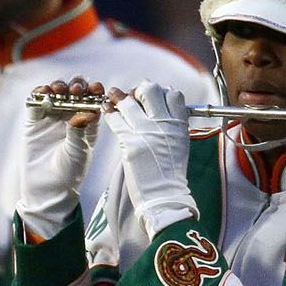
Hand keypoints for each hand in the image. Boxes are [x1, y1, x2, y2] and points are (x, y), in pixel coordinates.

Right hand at [20, 77, 101, 233]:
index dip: (94, 91)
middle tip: (75, 89)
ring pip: (56, 94)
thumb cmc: (69, 173)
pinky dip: (38, 94)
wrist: (46, 189)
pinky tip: (43, 92)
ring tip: (58, 89)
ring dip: (58, 86)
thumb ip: (79, 131)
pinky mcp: (34, 122)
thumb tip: (83, 112)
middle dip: (76, 86)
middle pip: (74, 93)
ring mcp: (51, 118)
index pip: (92, 100)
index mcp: (87, 123)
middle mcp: (70, 117)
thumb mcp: (78, 151)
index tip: (95, 88)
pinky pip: (36, 103)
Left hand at [104, 81, 194, 237]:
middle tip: (131, 95)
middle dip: (139, 89)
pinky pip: (116, 120)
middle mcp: (165, 124)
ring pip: (130, 102)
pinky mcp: (130, 143)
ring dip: (118, 96)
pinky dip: (109, 112)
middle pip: (151, 91)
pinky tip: (105, 110)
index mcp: (180, 124)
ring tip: (112, 95)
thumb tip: (161, 111)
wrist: (164, 196)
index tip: (150, 97)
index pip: (173, 95)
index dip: (160, 92)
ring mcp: (147, 132)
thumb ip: (172, 126)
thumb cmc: (169, 173)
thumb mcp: (179, 144)